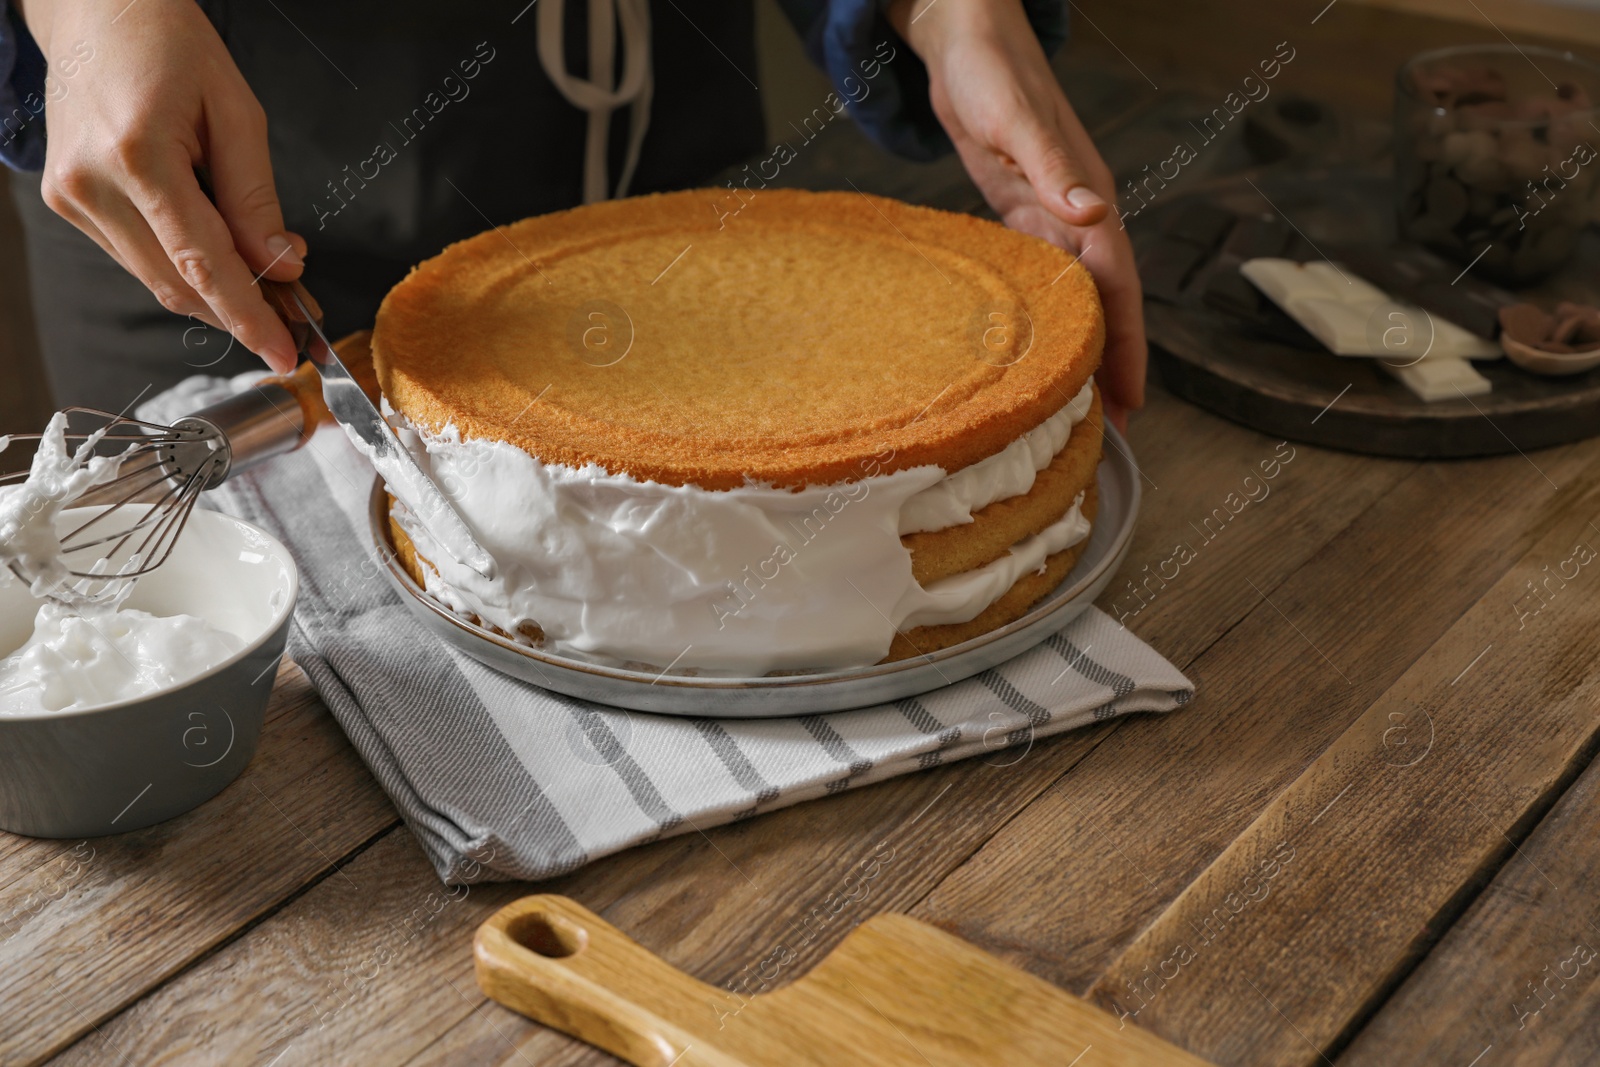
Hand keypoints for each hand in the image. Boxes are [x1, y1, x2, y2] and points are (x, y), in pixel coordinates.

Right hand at [17, 0, 304, 372]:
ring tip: (272, 288)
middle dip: (242, 311)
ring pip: (157, 279)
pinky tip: (222, 256)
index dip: (247, 315)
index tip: (284, 352)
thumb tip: (282, 266)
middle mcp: (92, 184)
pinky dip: (184, 267)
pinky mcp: (67, 201)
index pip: (202, 262)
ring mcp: (71, 197)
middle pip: (178, 283)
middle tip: (297, 320)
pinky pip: (138, 256)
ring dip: (216, 293)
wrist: (94, 9)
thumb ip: (256, 198)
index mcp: (137, 155)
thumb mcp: (236, 112)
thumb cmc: (169, 44)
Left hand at [887, 0, 1145, 431]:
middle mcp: (1078, 211)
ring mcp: (1051, 212)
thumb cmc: (990, 70)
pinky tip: (1040, 346)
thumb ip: (1053, 168)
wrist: (963, 37)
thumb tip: (1094, 213)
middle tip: (1109, 425)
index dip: (1127, 343)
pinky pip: (1045, 274)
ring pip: (1077, 293)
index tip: (1132, 399)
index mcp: (1086, 195)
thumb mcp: (1016, 118)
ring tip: (1077, 402)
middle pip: (1104, 300)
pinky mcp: (1020, 209)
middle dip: (1111, 361)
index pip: (1117, 283)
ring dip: (1081, 344)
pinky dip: (1050, 313)